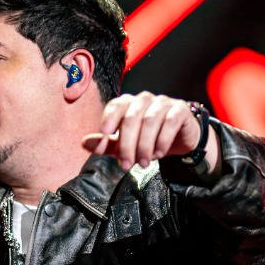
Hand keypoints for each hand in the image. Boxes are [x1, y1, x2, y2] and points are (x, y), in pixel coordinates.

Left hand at [83, 92, 217, 170]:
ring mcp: (163, 103)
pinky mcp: (179, 111)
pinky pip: (170, 122)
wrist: (180, 140)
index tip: (104, 134)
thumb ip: (107, 143)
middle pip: (131, 118)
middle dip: (127, 144)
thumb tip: (84, 144)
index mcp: (128, 103)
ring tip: (144, 163)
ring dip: (145, 145)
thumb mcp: (126, 144)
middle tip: (126, 165)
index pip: (115, 106)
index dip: (109, 119)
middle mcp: (144, 99)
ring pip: (150, 120)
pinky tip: (159, 154)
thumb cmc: (149, 139)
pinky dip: (163, 140)